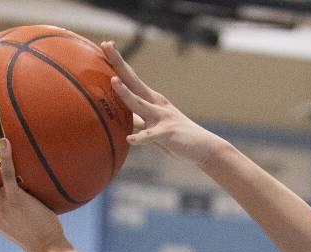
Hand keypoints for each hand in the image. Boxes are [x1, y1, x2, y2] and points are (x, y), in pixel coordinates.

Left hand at [101, 41, 221, 164]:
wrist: (205, 148)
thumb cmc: (177, 138)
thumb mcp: (155, 128)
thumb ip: (138, 123)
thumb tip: (120, 121)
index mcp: (152, 101)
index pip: (132, 79)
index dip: (118, 63)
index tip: (105, 46)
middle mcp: (156, 105)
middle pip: (134, 82)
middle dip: (119, 64)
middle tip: (106, 45)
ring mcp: (162, 118)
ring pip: (141, 104)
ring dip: (127, 93)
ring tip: (114, 81)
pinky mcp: (168, 133)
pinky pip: (152, 136)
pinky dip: (141, 137)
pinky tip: (130, 139)